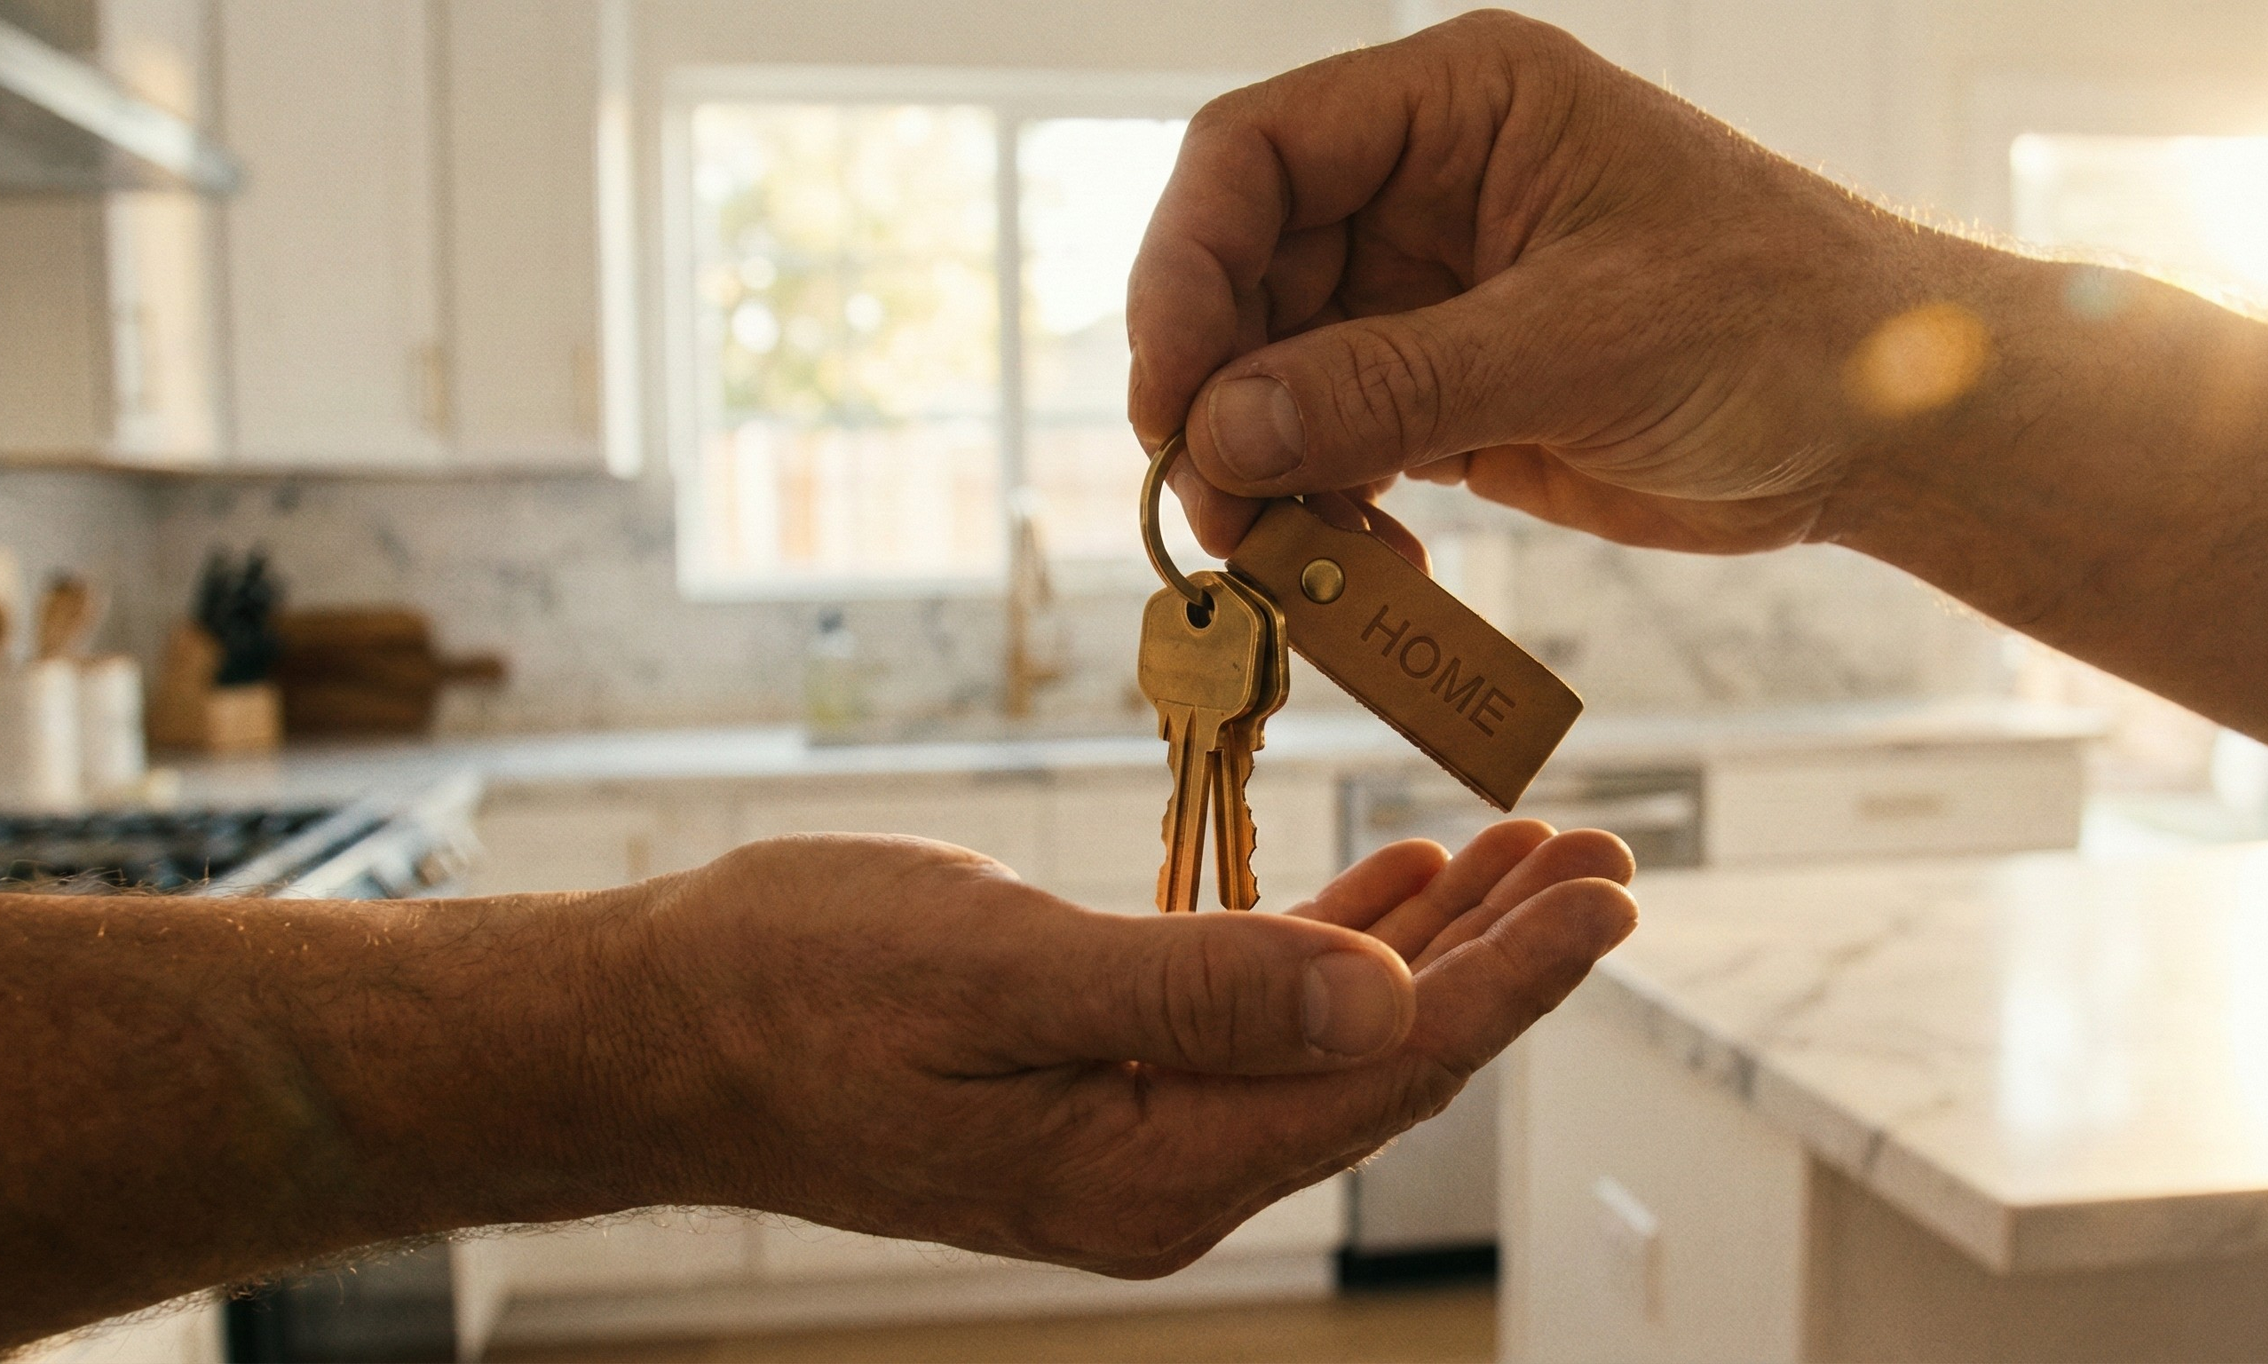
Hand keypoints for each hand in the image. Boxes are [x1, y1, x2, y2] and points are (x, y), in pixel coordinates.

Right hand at [599, 822, 1634, 1275]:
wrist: (659, 1030)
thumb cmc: (793, 988)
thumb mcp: (992, 972)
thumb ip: (1192, 992)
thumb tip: (1380, 1000)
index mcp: (1150, 1170)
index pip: (1381, 1074)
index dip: (1509, 981)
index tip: (1609, 895)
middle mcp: (1164, 1174)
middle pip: (1381, 1063)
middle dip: (1504, 961)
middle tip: (1609, 859)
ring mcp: (1134, 1133)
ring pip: (1330, 1036)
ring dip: (1435, 944)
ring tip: (1534, 856)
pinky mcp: (1103, 1083)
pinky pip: (1255, 1018)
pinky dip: (1334, 944)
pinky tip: (1396, 886)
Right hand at [1127, 9, 1946, 557]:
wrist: (1889, 426)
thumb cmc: (1781, 327)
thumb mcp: (1583, 344)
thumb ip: (1393, 383)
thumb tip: (1222, 431)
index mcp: (1459, 109)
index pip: (1255, 153)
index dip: (1185, 267)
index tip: (1170, 395)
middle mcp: (1424, 188)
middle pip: (1244, 274)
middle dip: (1219, 397)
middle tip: (1220, 514)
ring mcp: (1430, 294)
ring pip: (1275, 375)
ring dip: (1264, 473)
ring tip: (1289, 559)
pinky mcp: (1448, 392)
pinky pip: (1336, 447)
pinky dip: (1325, 513)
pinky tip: (1358, 568)